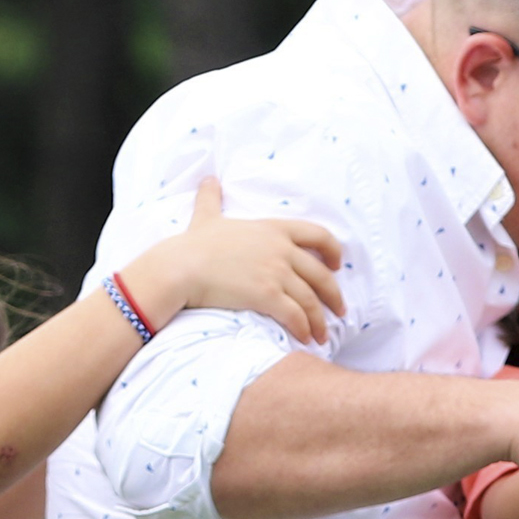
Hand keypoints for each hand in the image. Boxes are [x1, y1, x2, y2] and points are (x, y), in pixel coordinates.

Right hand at [125, 178, 345, 342]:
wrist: (180, 267)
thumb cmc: (193, 244)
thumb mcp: (207, 216)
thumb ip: (212, 199)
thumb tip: (207, 179)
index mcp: (274, 229)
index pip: (319, 234)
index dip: (333, 251)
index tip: (337, 266)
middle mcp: (281, 249)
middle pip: (321, 274)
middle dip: (334, 296)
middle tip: (339, 312)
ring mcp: (276, 272)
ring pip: (310, 300)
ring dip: (319, 321)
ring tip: (321, 336)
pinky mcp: (267, 296)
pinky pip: (295, 315)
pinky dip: (304, 329)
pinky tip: (305, 338)